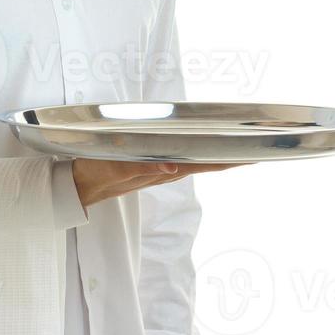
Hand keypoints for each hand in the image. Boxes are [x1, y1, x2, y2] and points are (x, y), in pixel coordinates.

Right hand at [70, 157, 254, 208]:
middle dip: (230, 156)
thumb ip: (139, 166)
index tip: (254, 155)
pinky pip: (180, 158)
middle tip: (258, 147)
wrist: (76, 186)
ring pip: (195, 161)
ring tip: (238, 148)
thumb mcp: (113, 169)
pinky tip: (203, 149)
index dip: (228, 160)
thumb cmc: (93, 174)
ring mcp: (158, 169)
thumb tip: (172, 167)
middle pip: (205, 163)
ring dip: (217, 155)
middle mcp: (165, 171)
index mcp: (161, 170)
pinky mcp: (150, 166)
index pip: (203, 163)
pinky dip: (196, 153)